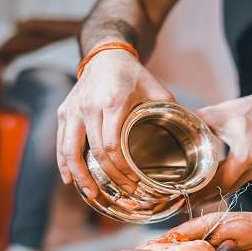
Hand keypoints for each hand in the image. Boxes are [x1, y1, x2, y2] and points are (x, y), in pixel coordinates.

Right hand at [56, 49, 173, 197]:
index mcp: (113, 102)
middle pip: (94, 152)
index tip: (134, 180)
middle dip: (109, 176)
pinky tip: (69, 179)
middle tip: (123, 192)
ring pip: (70, 150)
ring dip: (80, 176)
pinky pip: (61, 142)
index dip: (122, 168)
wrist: (105, 56)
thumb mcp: (155, 88)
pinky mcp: (64, 113)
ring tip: (91, 194)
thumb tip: (190, 132)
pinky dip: (64, 163)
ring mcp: (73, 110)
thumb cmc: (132, 75)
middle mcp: (89, 107)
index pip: (112, 145)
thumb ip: (171, 110)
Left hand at [192, 91, 251, 202]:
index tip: (183, 197)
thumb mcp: (217, 114)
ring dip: (210, 195)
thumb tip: (171, 118)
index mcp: (244, 156)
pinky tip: (203, 187)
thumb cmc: (244, 110)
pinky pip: (233, 184)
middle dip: (202, 198)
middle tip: (181, 202)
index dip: (201, 193)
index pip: (219, 183)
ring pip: (229, 190)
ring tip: (189, 198)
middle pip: (223, 190)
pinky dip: (218, 187)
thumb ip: (194, 120)